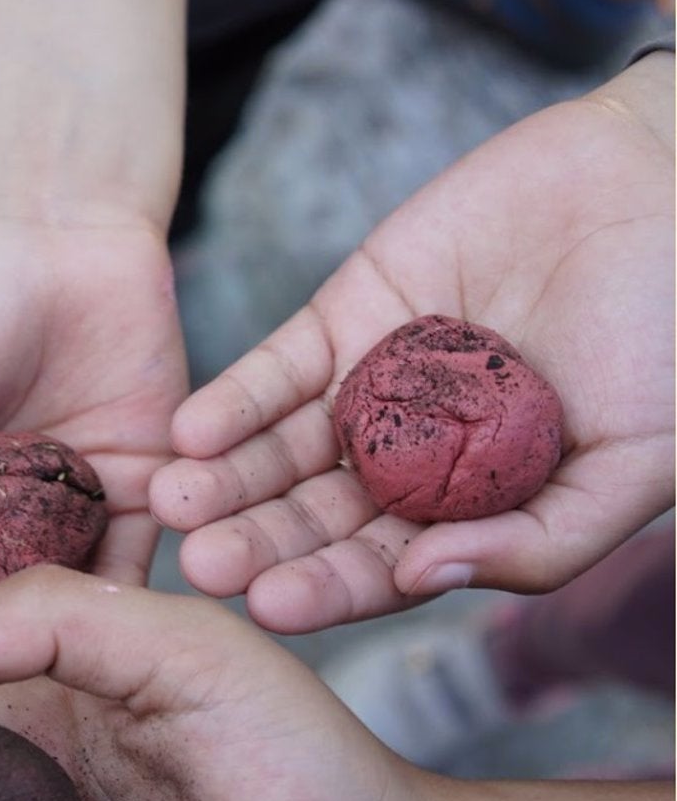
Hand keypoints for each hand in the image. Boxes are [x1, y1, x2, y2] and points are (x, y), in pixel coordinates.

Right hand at [0, 220, 185, 644]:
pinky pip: (143, 561)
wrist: (51, 232)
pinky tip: (122, 626)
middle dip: (7, 644)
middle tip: (8, 672)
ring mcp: (73, 509)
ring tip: (65, 657)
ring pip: (73, 598)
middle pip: (4, 611)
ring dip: (70, 631)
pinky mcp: (148, 488)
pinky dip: (136, 597)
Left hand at [150, 58, 675, 632]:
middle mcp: (412, 457)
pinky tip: (191, 431)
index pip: (382, 566)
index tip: (268, 610)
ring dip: (226, 479)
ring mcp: (375, 384)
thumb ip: (539, 538)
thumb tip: (418, 581)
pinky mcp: (349, 311)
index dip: (326, 590)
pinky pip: (280, 365)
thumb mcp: (637, 464)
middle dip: (256, 543)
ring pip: (281, 447)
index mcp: (474, 509)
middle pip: (314, 514)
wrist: (671, 191)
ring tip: (174, 502)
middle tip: (199, 567)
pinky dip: (236, 399)